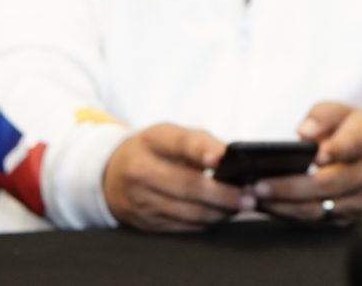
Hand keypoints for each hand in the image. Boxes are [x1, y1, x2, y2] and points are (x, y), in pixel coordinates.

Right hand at [103, 123, 249, 232]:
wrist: (111, 176)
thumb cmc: (151, 150)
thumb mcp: (168, 134)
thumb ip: (198, 142)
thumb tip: (228, 156)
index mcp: (150, 145)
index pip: (180, 146)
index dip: (202, 152)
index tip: (222, 158)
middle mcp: (141, 175)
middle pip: (188, 187)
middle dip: (223, 194)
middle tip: (249, 195)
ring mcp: (142, 203)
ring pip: (188, 212)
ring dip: (219, 211)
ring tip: (242, 206)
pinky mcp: (146, 224)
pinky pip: (182, 227)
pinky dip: (206, 222)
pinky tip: (221, 214)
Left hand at [253, 102, 361, 225]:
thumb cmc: (346, 131)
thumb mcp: (339, 113)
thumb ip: (322, 116)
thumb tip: (305, 132)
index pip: (351, 145)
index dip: (334, 150)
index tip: (314, 156)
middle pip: (327, 184)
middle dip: (290, 187)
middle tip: (260, 185)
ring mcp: (357, 201)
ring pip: (317, 209)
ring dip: (283, 206)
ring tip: (255, 198)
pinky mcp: (344, 219)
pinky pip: (311, 221)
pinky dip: (286, 214)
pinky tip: (265, 206)